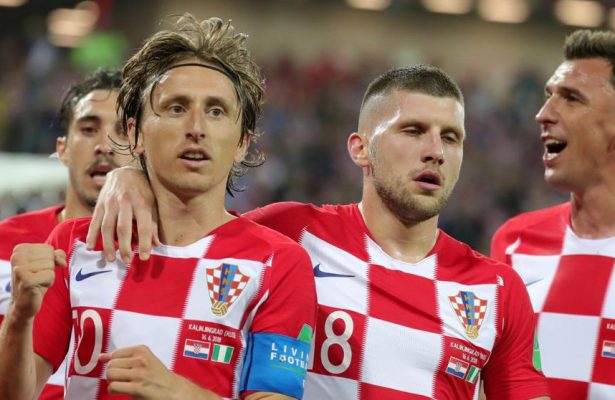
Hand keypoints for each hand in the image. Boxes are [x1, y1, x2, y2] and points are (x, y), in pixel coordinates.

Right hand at [10, 244, 65, 319]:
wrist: (23, 302)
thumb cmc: (35, 281)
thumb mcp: (45, 264)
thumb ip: (56, 255)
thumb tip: (62, 259)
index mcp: (20, 249)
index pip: (48, 248)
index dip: (49, 260)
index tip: (37, 269)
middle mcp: (17, 257)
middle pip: (50, 256)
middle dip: (48, 268)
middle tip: (37, 277)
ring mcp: (20, 269)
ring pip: (51, 266)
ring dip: (48, 276)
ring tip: (37, 281)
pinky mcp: (27, 280)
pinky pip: (50, 276)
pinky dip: (48, 282)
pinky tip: (37, 287)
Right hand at [85, 166, 158, 263]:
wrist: (124, 171)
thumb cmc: (142, 190)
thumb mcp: (152, 203)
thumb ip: (152, 224)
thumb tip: (156, 244)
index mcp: (141, 203)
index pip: (144, 226)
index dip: (144, 243)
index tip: (144, 258)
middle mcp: (125, 203)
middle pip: (123, 228)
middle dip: (124, 246)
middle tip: (126, 261)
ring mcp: (110, 203)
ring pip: (107, 226)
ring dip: (108, 244)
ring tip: (111, 258)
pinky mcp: (99, 204)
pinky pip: (94, 221)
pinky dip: (91, 235)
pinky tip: (91, 247)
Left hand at [101, 345, 218, 399]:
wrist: (173, 390)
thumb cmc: (158, 376)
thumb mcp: (144, 360)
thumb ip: (123, 357)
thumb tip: (101, 357)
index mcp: (142, 350)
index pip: (115, 354)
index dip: (115, 364)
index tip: (122, 370)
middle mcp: (140, 359)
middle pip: (111, 365)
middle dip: (113, 374)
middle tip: (125, 379)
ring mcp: (139, 373)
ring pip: (110, 375)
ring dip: (113, 382)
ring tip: (124, 384)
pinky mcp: (137, 387)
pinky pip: (113, 387)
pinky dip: (114, 391)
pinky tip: (124, 391)